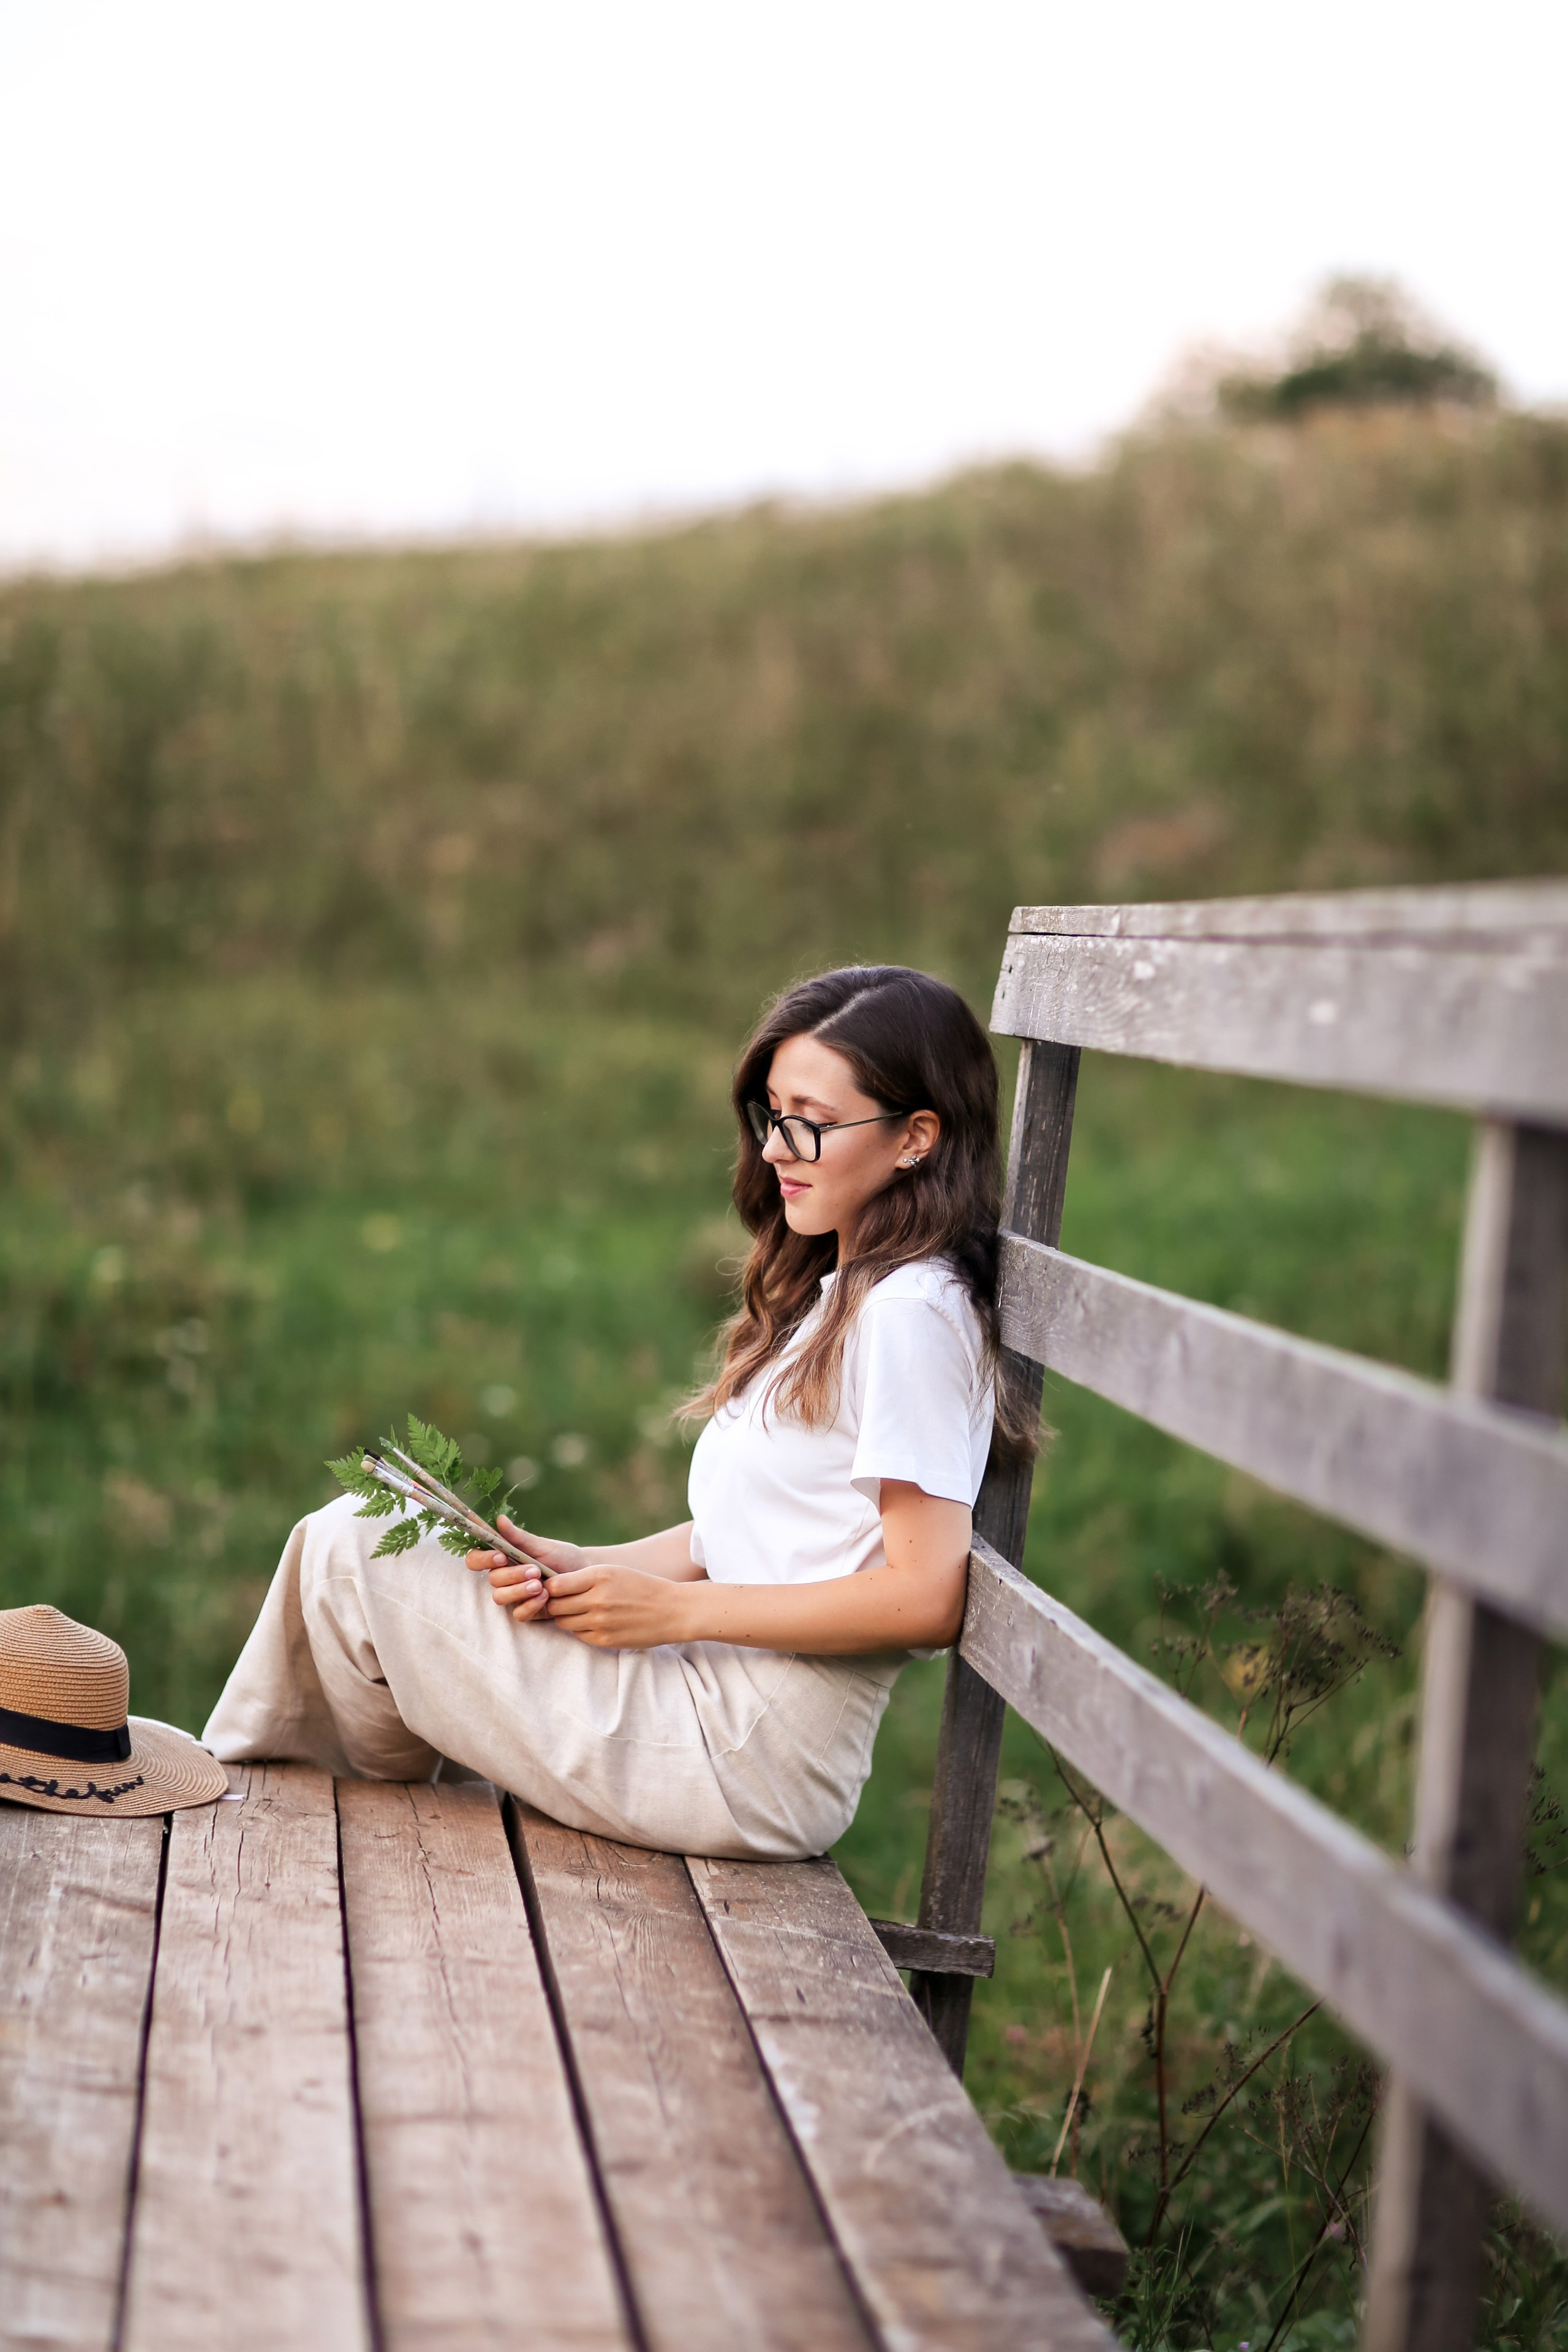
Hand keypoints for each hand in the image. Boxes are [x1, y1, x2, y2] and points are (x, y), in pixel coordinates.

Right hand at [465, 1515, 582, 1623]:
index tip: (501, 1556)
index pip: (476, 1560)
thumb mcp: (543, 1546)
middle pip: (492, 1579)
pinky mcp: (527, 1611)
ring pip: (500, 1597)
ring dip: (518, 1591)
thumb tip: (500, 1519)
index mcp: (503, 1558)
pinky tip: (545, 1597)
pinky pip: (518, 1614)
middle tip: (534, 1570)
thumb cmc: (562, 1557)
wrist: (585, 1574)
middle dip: (511, 1575)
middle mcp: (505, 1577)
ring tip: (540, 1585)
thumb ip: (520, 1537)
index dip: (482, 1559)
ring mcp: (514, 1595)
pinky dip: (530, 1606)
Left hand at [542, 1561, 689, 1648]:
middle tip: (564, 1602)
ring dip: (567, 1618)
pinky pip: (578, 1635)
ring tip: (580, 1611)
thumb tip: (552, 1586)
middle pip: (556, 1606)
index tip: (555, 1588)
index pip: (556, 1585)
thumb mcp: (613, 1572)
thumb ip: (583, 1578)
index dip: (550, 1587)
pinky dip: (581, 1629)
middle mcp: (597, 1599)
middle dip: (556, 1604)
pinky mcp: (605, 1640)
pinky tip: (593, 1622)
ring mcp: (600, 1621)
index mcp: (599, 1576)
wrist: (671, 1611)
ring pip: (564, 1623)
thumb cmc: (640, 1586)